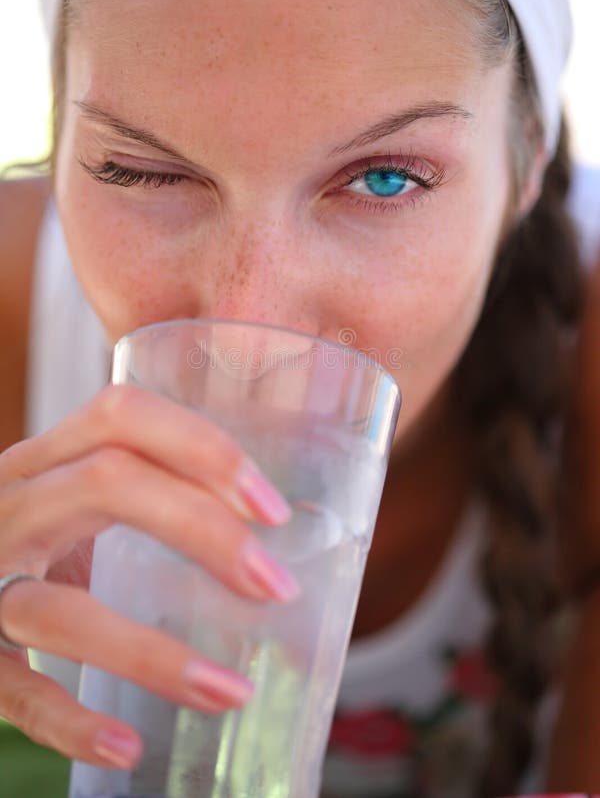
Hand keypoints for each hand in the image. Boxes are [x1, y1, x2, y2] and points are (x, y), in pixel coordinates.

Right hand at [0, 384, 294, 768]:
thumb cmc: (28, 539)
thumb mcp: (69, 500)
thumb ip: (143, 497)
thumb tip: (267, 534)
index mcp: (45, 462)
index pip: (121, 417)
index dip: (201, 449)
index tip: (270, 506)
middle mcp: (11, 508)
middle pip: (105, 485)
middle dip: (204, 530)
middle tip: (274, 585)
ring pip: (62, 610)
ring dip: (152, 654)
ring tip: (229, 689)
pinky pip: (19, 693)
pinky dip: (73, 723)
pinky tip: (128, 746)